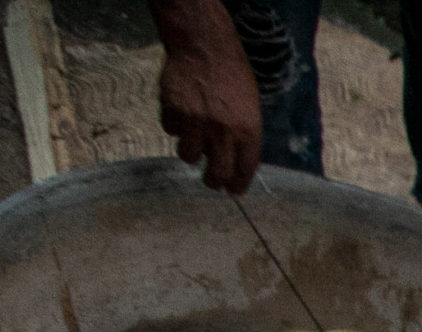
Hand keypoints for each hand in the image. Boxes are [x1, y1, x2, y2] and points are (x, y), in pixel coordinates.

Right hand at [158, 40, 262, 194]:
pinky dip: (175, 126)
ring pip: (188, 156)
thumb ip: (244, 137)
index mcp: (247, 130)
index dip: (238, 184)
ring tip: (195, 134)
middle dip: (213, 181)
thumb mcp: (251, 110)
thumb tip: (236, 168)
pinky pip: (170, 132)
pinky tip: (182, 110)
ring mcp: (196, 121)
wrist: (205, 49)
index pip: (244, 169)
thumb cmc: (232, 80)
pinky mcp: (172, 111)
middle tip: (210, 181)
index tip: (233, 191)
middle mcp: (222, 130)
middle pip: (216, 172)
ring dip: (190, 150)